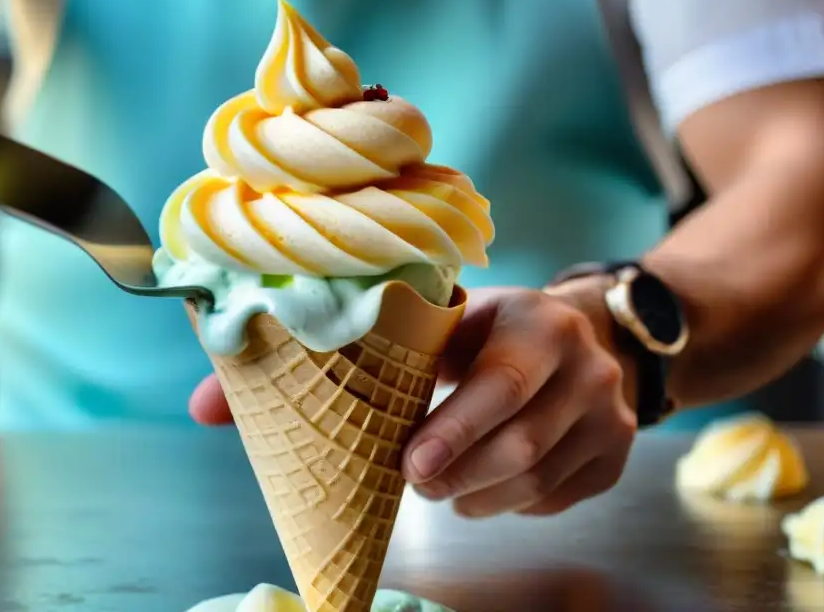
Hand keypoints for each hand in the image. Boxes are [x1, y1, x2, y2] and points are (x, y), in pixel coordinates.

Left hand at [187, 284, 637, 516]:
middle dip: (455, 474)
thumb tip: (205, 406)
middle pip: (519, 444)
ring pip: (535, 482)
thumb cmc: (486, 328)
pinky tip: (482, 485)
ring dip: (475, 496)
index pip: (498, 379)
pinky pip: (557, 499)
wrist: (584, 335)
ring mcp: (609, 413)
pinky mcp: (617, 453)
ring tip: (439, 486)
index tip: (407, 467)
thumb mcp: (428, 325)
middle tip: (412, 482)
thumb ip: (328, 360)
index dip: (453, 428)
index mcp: (533, 318)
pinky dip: (511, 504)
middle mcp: (583, 363)